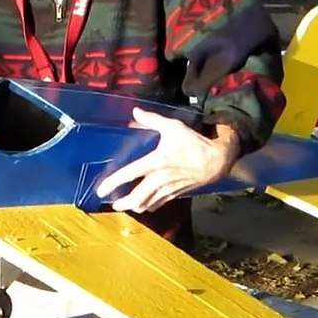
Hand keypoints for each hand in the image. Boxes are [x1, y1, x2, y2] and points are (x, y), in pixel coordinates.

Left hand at [94, 107, 239, 213]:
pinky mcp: (177, 193)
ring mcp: (168, 188)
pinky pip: (160, 203)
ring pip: (147, 203)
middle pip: (137, 196)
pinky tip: (145, 206)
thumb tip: (135, 111)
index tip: (101, 190)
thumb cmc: (194, 143)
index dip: (113, 182)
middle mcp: (160, 178)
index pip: (130, 173)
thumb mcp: (174, 127)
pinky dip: (150, 206)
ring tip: (126, 205)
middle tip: (112, 203)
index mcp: (156, 161)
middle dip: (123, 202)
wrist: (217, 161)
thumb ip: (152, 120)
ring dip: (135, 206)